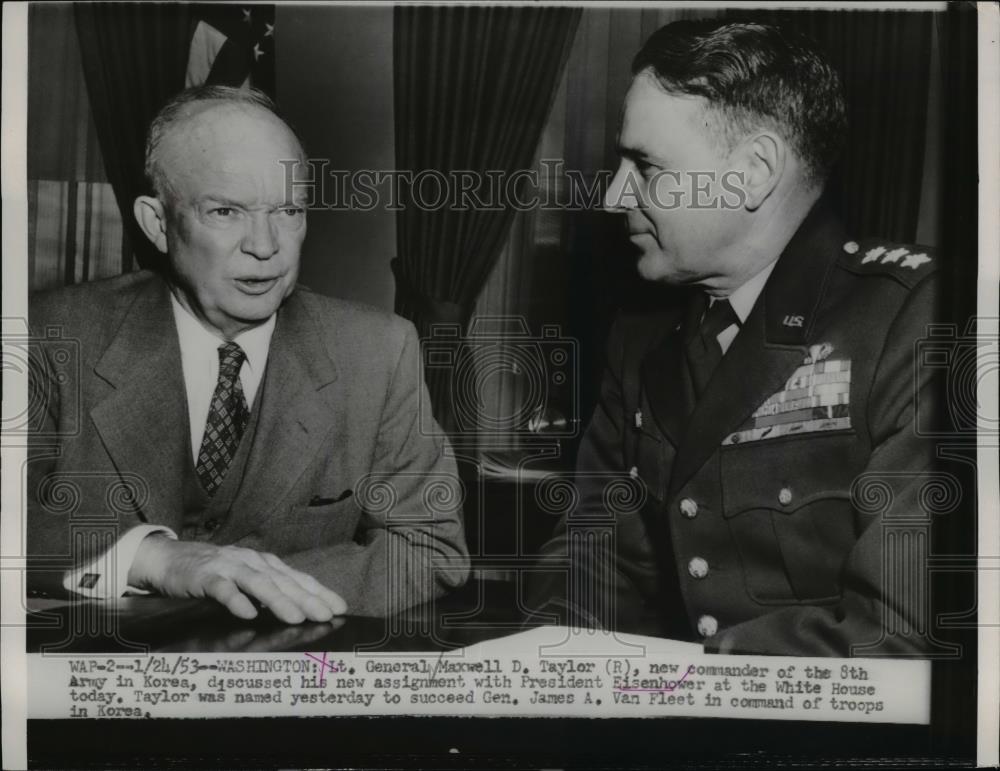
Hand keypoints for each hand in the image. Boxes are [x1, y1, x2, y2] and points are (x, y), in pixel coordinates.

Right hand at [128, 535, 346, 622]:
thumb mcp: (247, 579)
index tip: (340, 608)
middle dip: (307, 599)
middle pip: (283, 581)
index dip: (319, 592)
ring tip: (296, 618)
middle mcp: (251, 562)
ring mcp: (228, 567)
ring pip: (258, 583)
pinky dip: (236, 600)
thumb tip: (301, 610)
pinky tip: (247, 614)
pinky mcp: (204, 576)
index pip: (298, 578)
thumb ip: (270, 592)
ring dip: (278, 600)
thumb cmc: (215, 572)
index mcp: (265, 564)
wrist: (170, 559)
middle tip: (326, 616)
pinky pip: (222, 589)